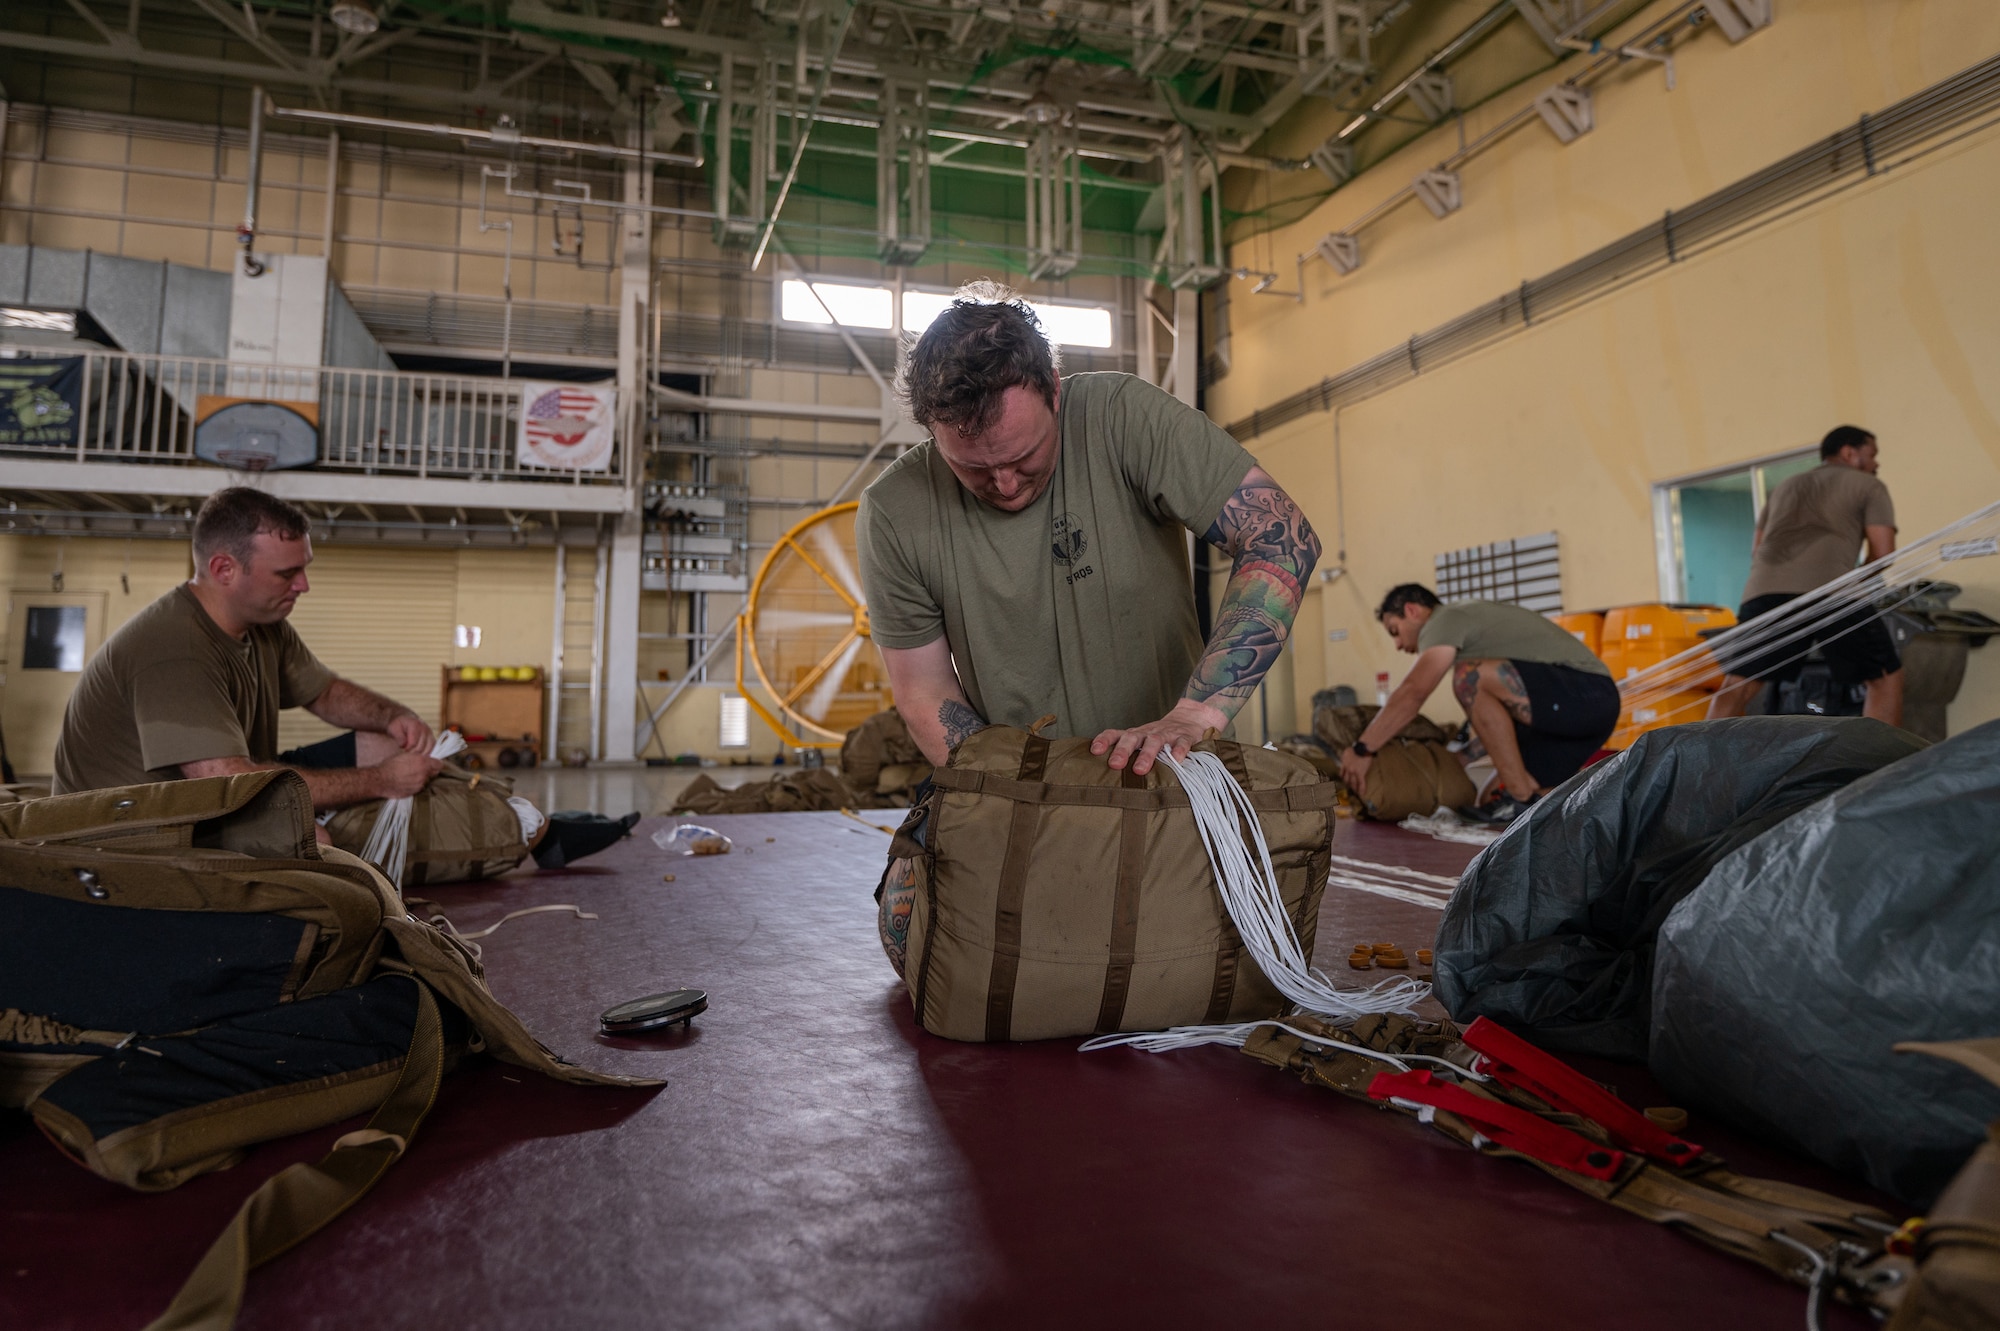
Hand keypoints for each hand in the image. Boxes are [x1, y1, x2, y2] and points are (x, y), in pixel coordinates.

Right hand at [375, 749, 443, 798]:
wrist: (380, 780)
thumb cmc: (391, 765)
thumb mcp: (405, 755)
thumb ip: (419, 757)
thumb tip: (425, 758)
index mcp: (423, 763)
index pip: (439, 764)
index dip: (435, 763)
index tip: (431, 762)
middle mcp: (424, 775)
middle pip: (434, 773)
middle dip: (430, 770)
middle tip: (421, 768)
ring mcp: (419, 785)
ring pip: (426, 781)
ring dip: (422, 778)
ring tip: (411, 775)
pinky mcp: (414, 792)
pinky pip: (418, 788)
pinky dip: (415, 785)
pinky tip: (407, 782)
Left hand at [386, 712, 433, 752]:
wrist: (405, 719)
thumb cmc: (398, 724)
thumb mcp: (394, 727)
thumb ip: (398, 736)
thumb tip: (403, 745)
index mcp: (415, 725)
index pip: (413, 743)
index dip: (406, 749)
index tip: (401, 750)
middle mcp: (425, 728)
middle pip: (421, 747)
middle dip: (412, 753)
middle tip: (405, 753)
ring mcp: (430, 733)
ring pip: (427, 749)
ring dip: (419, 754)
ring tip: (411, 753)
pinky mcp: (432, 738)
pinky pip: (431, 749)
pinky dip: (425, 753)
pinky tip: (418, 754)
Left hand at [1090, 698, 1228, 775]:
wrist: (1189, 719)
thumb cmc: (1158, 737)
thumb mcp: (1141, 741)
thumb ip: (1127, 754)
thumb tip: (1103, 776)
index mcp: (1135, 734)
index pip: (1115, 734)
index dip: (1104, 740)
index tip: (1094, 751)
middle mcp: (1148, 733)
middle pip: (1132, 738)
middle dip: (1123, 751)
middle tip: (1114, 764)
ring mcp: (1167, 734)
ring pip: (1155, 741)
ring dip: (1146, 754)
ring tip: (1140, 769)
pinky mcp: (1185, 737)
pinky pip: (1182, 743)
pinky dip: (1179, 751)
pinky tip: (1176, 761)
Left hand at [1339, 749, 1372, 792]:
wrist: (1361, 749)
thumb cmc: (1355, 748)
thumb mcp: (1346, 752)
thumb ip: (1345, 757)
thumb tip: (1345, 758)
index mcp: (1344, 764)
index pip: (1342, 774)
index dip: (1343, 778)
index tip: (1344, 781)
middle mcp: (1347, 770)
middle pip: (1347, 780)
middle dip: (1348, 785)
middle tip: (1350, 789)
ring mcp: (1354, 772)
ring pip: (1353, 782)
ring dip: (1354, 788)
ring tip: (1356, 792)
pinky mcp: (1360, 773)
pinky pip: (1361, 783)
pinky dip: (1362, 789)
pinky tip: (1362, 794)